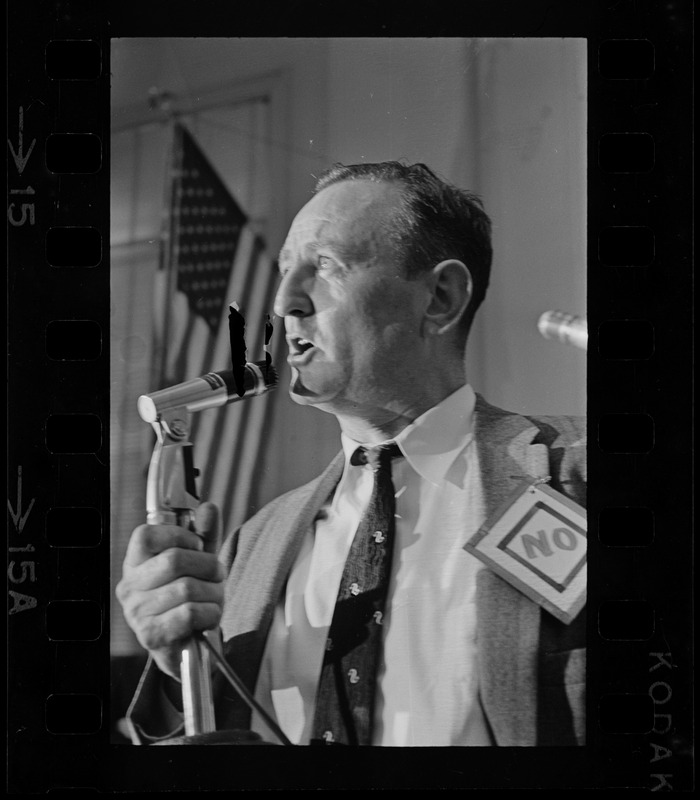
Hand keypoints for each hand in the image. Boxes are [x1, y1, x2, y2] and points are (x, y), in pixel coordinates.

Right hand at [116, 502, 224, 680]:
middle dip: (208, 565)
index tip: (197, 546)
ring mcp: (137, 613)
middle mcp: (129, 587)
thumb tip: (208, 508)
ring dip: (214, 593)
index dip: (179, 535)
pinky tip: (209, 616)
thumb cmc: (190, 597)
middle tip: (217, 574)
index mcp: (135, 562)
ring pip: (187, 588)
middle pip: (174, 560)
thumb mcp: (199, 561)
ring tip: (214, 598)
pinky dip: (211, 613)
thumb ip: (204, 534)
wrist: (187, 645)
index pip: (145, 535)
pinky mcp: (151, 636)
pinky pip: (191, 613)